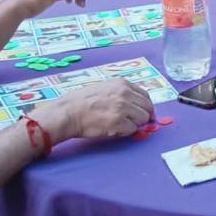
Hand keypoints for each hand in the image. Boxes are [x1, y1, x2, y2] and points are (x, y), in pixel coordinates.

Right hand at [32, 80, 152, 143]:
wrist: (68, 113)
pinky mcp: (119, 122)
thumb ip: (121, 92)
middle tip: (134, 122)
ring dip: (134, 124)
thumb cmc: (80, 101)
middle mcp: (125, 94)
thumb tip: (134, 103)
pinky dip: (126, 132)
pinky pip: (132, 129)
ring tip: (120, 124)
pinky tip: (114, 129)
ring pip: (143, 119)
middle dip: (143, 116)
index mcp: (122, 84)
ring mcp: (123, 108)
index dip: (144, 106)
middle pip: (147, 108)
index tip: (141, 112)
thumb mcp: (104, 87)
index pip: (145, 95)